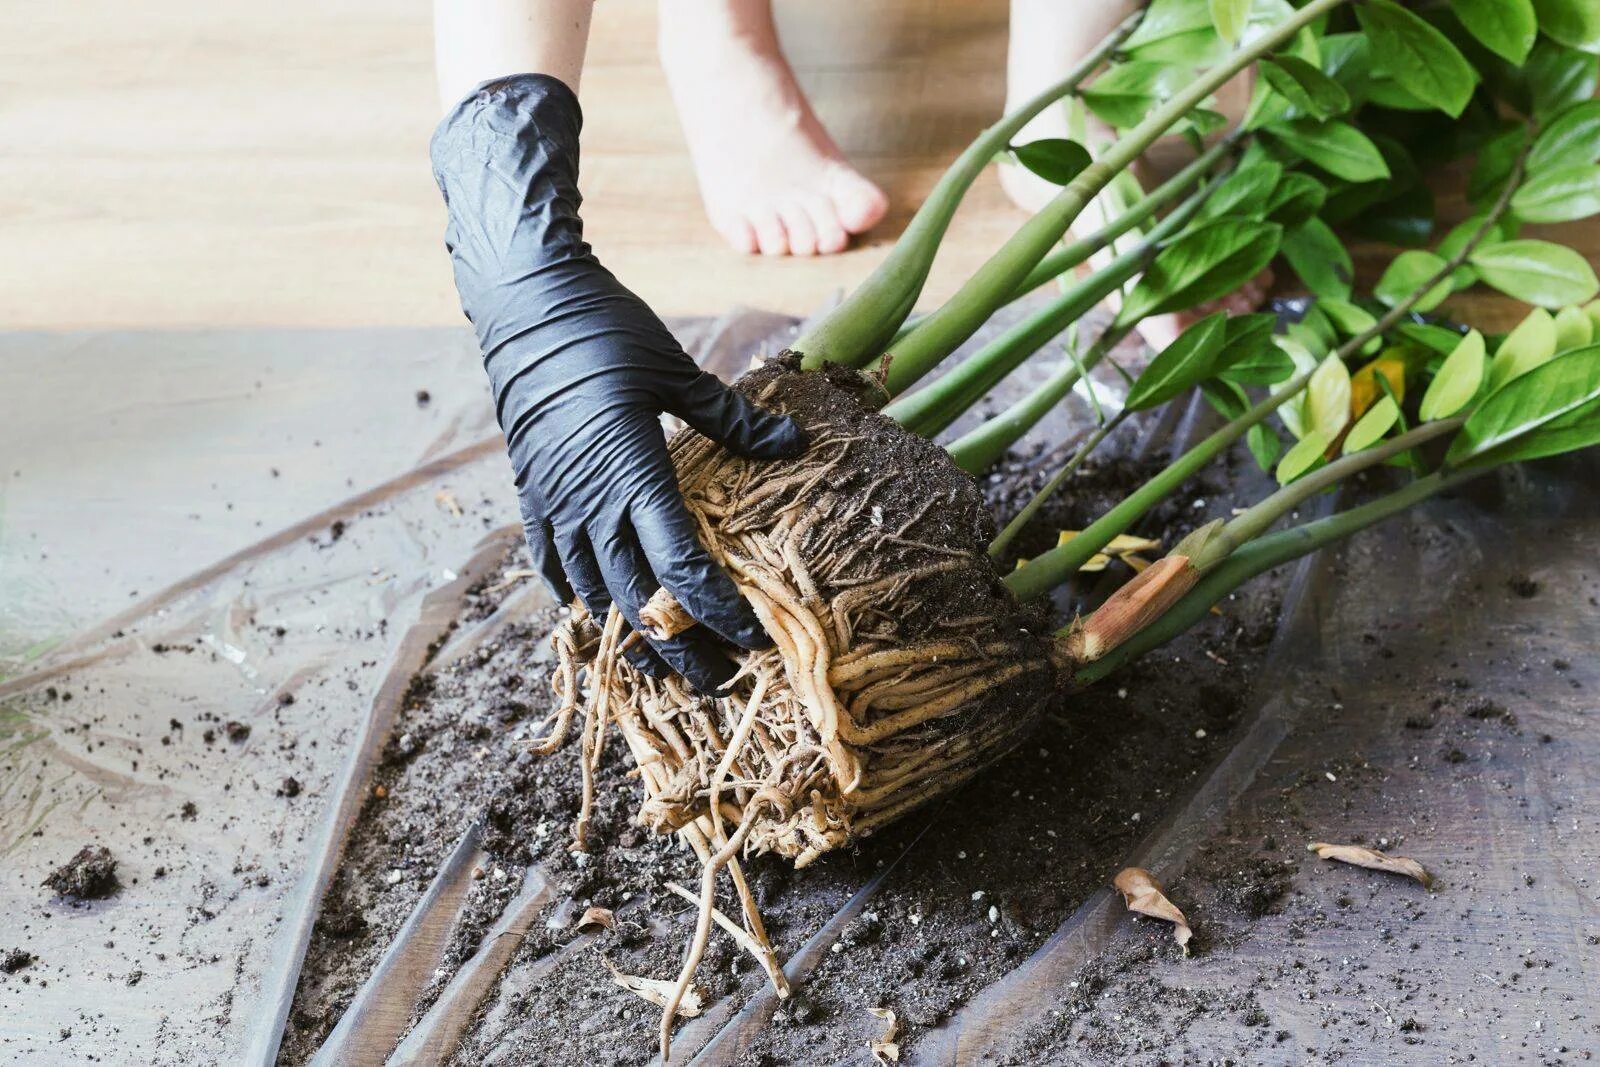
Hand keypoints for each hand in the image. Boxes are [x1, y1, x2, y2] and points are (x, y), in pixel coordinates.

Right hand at [431, 74, 805, 690]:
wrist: (523, 304)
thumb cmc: (607, 329)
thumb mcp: (677, 370)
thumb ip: (734, 419)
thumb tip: (797, 443)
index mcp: (631, 470)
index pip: (680, 565)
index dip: (718, 611)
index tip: (754, 641)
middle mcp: (588, 499)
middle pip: (637, 598)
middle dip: (681, 647)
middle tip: (721, 681)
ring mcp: (553, 501)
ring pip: (593, 593)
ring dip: (631, 635)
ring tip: (668, 668)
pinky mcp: (531, 492)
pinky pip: (552, 565)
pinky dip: (580, 598)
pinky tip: (601, 616)